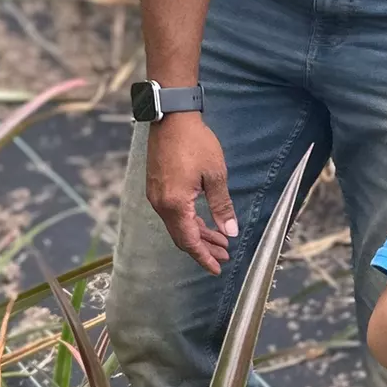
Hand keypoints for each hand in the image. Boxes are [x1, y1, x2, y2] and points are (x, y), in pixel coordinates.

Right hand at [145, 113, 238, 272]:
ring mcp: (156, 195)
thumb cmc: (194, 142)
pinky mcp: (156, 187)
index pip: (190, 241)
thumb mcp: (215, 175)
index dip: (203, 257)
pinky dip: (189, 221)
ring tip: (220, 241)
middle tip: (224, 256)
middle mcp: (161, 203)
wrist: (171, 117)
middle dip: (203, 248)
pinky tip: (204, 222)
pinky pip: (172, 213)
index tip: (216, 268)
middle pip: (182, 237)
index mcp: (175, 204)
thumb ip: (222, 206)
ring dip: (198, 234)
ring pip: (177, 225)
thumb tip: (230, 231)